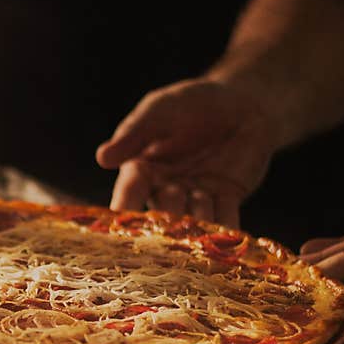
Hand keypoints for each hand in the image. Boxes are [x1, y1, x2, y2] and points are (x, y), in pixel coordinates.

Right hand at [95, 77, 280, 227]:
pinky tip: (230, 240)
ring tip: (202, 221)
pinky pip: (226, 217)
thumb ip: (135, 132)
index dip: (124, 208)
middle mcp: (164, 190)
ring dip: (199, 224)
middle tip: (171, 220)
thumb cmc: (190, 103)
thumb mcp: (160, 110)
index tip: (119, 224)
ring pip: (195, 218)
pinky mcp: (226, 199)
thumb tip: (102, 157)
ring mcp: (196, 198)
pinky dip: (228, 230)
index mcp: (140, 170)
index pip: (129, 192)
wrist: (240, 104)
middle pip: (162, 212)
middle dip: (167, 219)